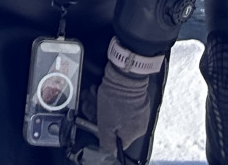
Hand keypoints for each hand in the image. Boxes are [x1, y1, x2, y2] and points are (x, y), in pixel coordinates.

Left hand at [95, 40, 162, 159]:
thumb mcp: (107, 124)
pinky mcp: (132, 96)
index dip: (104, 135)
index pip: (117, 142)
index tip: (95, 125)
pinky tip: (96, 91)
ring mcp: (136, 108)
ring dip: (98, 104)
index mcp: (134, 132)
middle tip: (89, 105)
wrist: (124, 73)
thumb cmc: (116, 99)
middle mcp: (138, 122)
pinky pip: (117, 102)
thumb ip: (108, 142)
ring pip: (113, 112)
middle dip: (97, 115)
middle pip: (113, 126)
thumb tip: (110, 154)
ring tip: (90, 95)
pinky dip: (106, 98)